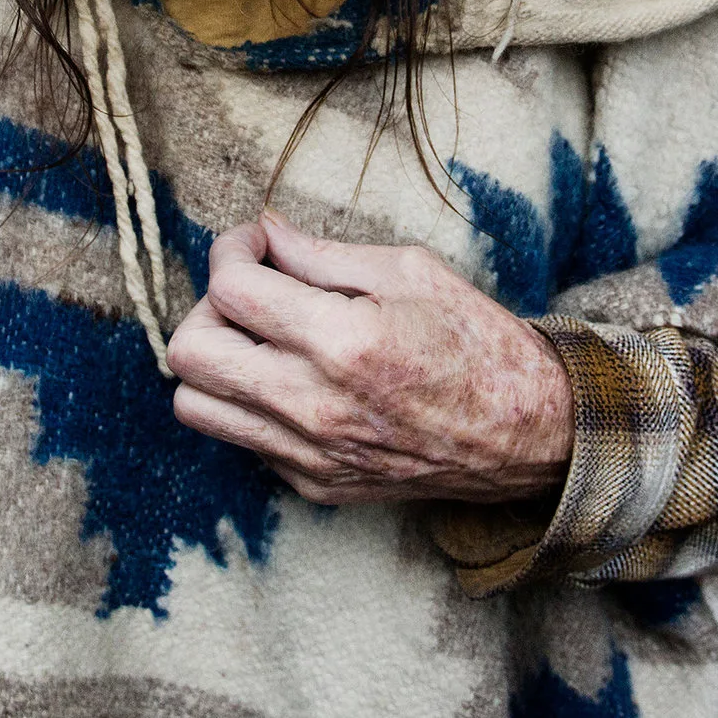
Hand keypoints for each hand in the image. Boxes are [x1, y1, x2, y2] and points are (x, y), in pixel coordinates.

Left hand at [168, 211, 572, 505]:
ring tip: (261, 337)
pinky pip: (243, 438)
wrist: (528, 434)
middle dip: (207, 305)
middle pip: (189, 353)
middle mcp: (313, 405)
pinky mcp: (313, 484)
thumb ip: (322, 253)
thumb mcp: (408, 271)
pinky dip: (252, 401)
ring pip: (196, 406)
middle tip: (251, 290)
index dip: (230, 250)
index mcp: (341, 341)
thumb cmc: (478, 342)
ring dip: (215, 360)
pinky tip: (297, 378)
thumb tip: (264, 233)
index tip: (255, 242)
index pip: (229, 289)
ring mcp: (309, 454)